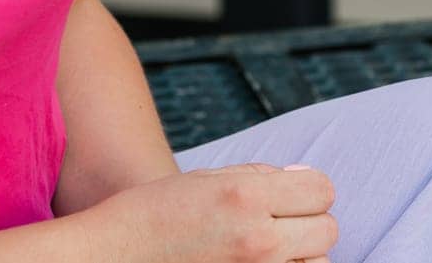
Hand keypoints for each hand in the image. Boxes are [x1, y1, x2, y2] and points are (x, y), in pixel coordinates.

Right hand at [84, 163, 336, 262]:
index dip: (310, 190)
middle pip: (327, 230)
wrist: (104, 260)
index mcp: (245, 198)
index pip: (322, 190)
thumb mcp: (206, 179)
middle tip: (280, 224)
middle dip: (309, 223)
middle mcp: (254, 240)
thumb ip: (262, 176)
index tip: (292, 195)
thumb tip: (303, 178)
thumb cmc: (151, 215)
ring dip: (302, 256)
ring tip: (266, 251)